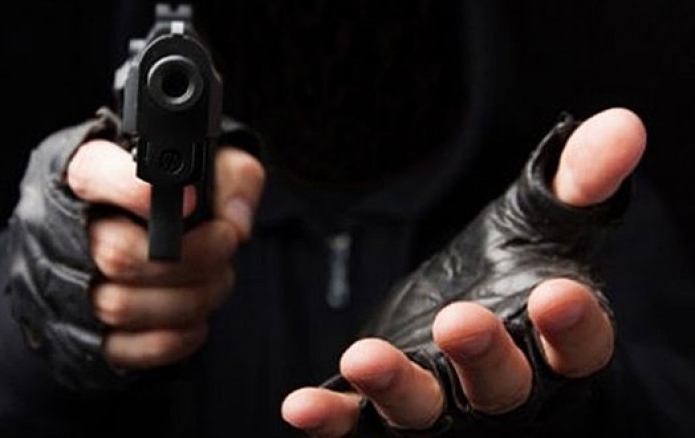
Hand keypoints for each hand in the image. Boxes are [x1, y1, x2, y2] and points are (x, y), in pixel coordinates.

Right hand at [66, 142, 264, 368]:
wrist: (148, 235)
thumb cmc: (177, 195)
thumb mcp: (209, 165)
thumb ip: (231, 177)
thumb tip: (234, 224)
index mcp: (87, 171)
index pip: (91, 175)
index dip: (136, 190)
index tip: (192, 202)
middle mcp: (63, 228)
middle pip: (116, 255)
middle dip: (191, 258)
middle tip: (224, 242)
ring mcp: (66, 285)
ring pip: (120, 307)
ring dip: (189, 299)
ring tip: (217, 278)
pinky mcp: (83, 334)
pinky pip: (125, 349)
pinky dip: (174, 338)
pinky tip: (196, 317)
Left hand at [281, 107, 645, 435]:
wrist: (472, 319)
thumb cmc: (519, 274)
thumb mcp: (547, 223)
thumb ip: (580, 182)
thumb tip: (623, 124)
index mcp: (553, 344)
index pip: (579, 346)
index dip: (572, 324)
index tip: (559, 293)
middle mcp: (503, 386)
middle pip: (501, 385)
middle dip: (482, 355)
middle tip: (459, 322)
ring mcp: (442, 403)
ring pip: (423, 408)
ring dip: (394, 386)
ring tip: (363, 357)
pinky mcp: (385, 405)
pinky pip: (358, 420)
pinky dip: (332, 415)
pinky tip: (300, 405)